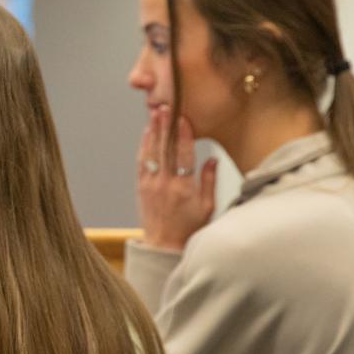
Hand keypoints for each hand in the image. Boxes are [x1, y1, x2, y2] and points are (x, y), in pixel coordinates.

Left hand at [136, 106, 216, 249]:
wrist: (163, 246)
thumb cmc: (189, 229)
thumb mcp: (208, 208)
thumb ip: (209, 182)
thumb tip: (212, 159)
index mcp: (184, 189)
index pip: (183, 156)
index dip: (183, 136)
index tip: (184, 119)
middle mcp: (165, 184)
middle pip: (165, 150)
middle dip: (165, 127)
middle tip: (165, 107)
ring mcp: (150, 185)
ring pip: (151, 152)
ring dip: (153, 131)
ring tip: (155, 113)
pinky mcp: (141, 187)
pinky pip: (142, 162)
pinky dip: (144, 146)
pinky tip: (147, 133)